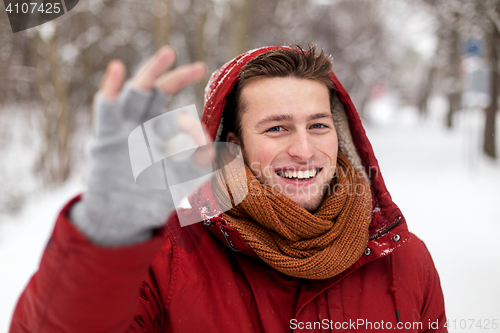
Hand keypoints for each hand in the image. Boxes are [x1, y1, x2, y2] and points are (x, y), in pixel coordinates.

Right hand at [70, 46, 210, 245]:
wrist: (118, 220)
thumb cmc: (150, 201)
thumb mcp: (179, 185)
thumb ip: (197, 171)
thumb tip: (216, 154)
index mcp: (158, 137)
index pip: (178, 119)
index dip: (192, 124)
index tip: (203, 140)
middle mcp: (140, 127)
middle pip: (158, 95)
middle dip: (177, 79)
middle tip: (200, 67)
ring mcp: (122, 130)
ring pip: (136, 95)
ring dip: (151, 73)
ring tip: (168, 54)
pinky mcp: (105, 138)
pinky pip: (106, 109)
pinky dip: (109, 88)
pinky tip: (116, 69)